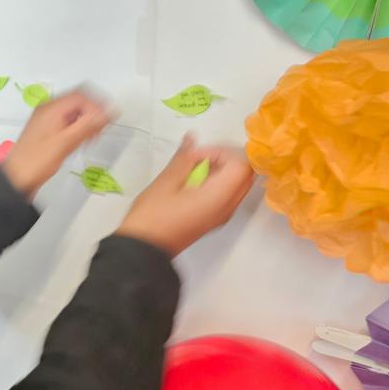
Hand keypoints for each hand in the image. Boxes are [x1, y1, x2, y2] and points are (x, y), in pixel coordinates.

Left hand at [1, 90, 112, 200]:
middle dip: (93, 113)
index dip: (96, 106)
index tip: (105, 122)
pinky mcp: (48, 130)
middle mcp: (48, 109)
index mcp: (51, 108)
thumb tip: (108, 112)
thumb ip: (87, 125)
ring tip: (92, 138)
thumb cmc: (38, 161)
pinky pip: (68, 121)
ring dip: (86, 121)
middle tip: (100, 130)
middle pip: (78, 101)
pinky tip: (82, 141)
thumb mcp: (66, 142)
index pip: (80, 96)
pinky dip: (78, 128)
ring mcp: (47, 119)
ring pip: (74, 111)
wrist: (17, 179)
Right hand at [116, 135, 254, 256]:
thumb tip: (193, 138)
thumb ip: (184, 158)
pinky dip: (216, 182)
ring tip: (192, 169)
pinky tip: (191, 182)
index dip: (223, 152)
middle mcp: (227, 207)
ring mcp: (222, 215)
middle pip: (245, 174)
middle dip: (225, 159)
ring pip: (237, 184)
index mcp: (219, 197)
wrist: (144, 250)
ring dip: (220, 170)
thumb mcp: (166, 182)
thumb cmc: (152, 216)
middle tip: (198, 159)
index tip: (197, 155)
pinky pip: (227, 194)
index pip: (242, 165)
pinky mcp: (214, 219)